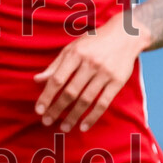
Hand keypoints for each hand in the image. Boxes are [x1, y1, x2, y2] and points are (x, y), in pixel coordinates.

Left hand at [33, 12, 145, 132]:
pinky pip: (103, 103)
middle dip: (57, 109)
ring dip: (73, 116)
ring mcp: (105, 73)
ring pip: (86, 100)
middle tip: (47, 122)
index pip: (57, 79)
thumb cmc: (93, 42)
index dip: (47, 96)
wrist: (125, 35)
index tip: (39, 110)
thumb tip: (37, 80)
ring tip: (63, 128)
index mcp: (75, 54)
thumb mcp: (72, 48)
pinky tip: (83, 126)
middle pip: (70, 92)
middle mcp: (89, 64)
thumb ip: (55, 65)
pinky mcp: (117, 82)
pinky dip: (93, 117)